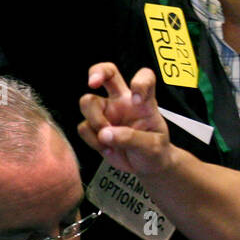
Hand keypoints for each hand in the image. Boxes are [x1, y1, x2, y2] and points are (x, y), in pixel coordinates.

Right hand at [78, 63, 173, 177]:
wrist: (148, 167)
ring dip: (95, 120)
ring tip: (108, 138)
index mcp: (144, 101)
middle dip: (97, 72)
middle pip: (107, 73)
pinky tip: (108, 148)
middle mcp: (123, 102)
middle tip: (93, 83)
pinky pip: (84, 127)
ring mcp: (108, 113)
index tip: (138, 99)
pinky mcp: (95, 128)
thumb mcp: (152, 146)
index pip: (145, 77)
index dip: (140, 82)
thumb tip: (105, 133)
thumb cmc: (156, 151)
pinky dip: (93, 140)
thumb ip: (131, 138)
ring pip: (88, 102)